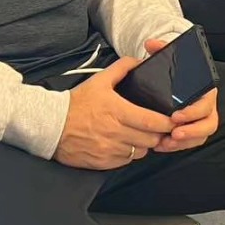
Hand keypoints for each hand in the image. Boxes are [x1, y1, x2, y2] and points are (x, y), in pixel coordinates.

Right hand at [55, 56, 173, 169]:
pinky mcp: (102, 162)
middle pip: (150, 140)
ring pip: (140, 152)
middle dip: (158, 134)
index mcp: (117, 111)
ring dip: (143, 145)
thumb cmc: (75, 103)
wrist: (50, 125)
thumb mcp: (99, 80)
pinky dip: (129, 154)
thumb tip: (138, 62)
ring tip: (140, 136)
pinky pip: (125, 162)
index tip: (173, 121)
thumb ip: (122, 68)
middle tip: (157, 128)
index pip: (151, 121)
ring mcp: (109, 150)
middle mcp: (115, 132)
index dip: (167, 123)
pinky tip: (125, 144)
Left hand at [142, 38, 219, 152]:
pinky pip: (191, 143)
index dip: (193, 112)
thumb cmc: (175, 72)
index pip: (206, 104)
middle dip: (191, 132)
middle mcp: (207, 106)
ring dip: (184, 142)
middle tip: (174, 134)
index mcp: (206, 90)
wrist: (175, 82)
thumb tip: (151, 44)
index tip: (175, 116)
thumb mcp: (170, 58)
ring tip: (165, 143)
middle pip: (208, 124)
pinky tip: (162, 145)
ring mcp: (201, 120)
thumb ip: (162, 49)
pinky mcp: (193, 131)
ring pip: (201, 136)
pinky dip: (178, 146)